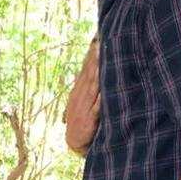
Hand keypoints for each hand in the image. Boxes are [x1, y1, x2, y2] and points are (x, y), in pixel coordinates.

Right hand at [65, 39, 99, 155]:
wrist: (75, 141)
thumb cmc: (84, 121)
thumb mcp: (84, 102)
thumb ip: (91, 87)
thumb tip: (97, 69)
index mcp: (79, 91)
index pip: (85, 69)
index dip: (91, 55)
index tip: (98, 38)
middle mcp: (80, 96)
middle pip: (89, 74)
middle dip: (95, 58)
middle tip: (101, 41)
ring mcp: (84, 107)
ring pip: (92, 86)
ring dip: (97, 71)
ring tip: (103, 57)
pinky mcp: (89, 119)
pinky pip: (96, 106)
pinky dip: (100, 97)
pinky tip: (104, 88)